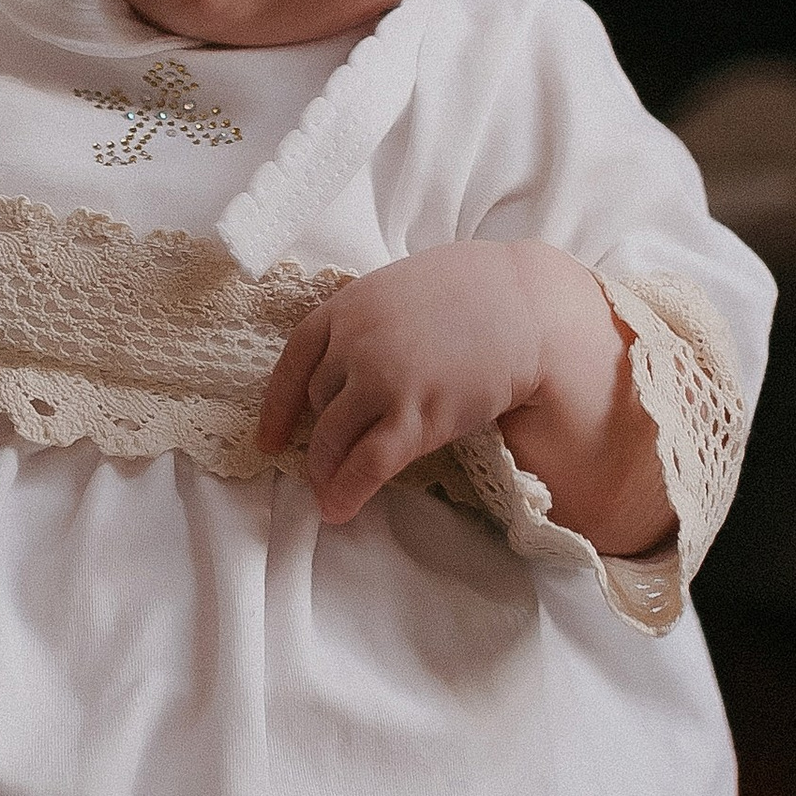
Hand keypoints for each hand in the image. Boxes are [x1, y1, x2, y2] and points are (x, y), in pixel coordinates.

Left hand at [258, 241, 672, 553]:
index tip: (269, 436)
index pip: (294, 361)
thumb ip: (369, 319)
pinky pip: (367, 464)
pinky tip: (339, 508)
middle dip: (319, 435)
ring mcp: (383, 380)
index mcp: (349, 306)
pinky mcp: (416, 416)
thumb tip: (351, 359)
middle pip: (320, 402)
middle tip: (321, 462)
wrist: (526, 304)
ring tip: (327, 491)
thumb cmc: (472, 290)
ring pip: (334, 438)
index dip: (278, 405)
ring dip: (326, 471)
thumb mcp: (402, 287)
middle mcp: (356, 343)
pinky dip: (347, 490)